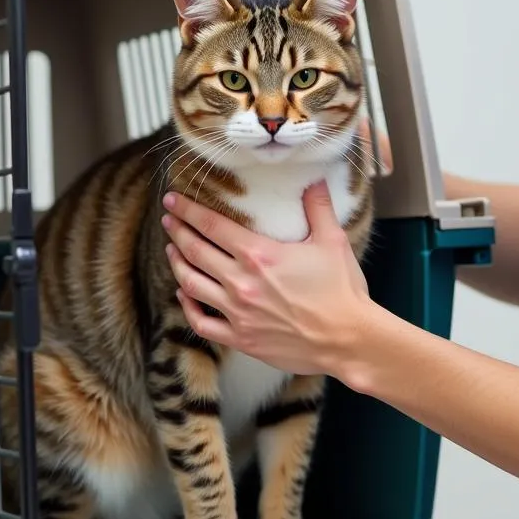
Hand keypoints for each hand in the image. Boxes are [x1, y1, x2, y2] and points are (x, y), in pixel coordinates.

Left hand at [161, 181, 373, 377]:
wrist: (349, 340)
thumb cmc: (341, 291)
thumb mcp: (332, 241)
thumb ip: (317, 207)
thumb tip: (314, 178)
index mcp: (259, 254)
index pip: (211, 225)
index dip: (188, 210)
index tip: (173, 201)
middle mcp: (241, 282)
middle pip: (195, 251)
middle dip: (178, 231)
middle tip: (169, 219)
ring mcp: (237, 313)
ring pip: (191, 284)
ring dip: (177, 264)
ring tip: (172, 250)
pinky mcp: (241, 338)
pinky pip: (201, 323)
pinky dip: (187, 307)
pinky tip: (184, 294)